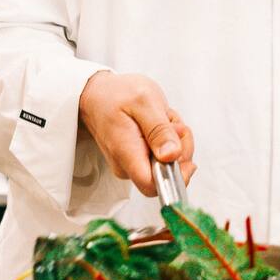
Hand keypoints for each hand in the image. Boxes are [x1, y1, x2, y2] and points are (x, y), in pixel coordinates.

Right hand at [78, 71, 196, 197]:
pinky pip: (163, 155)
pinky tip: (159, 122)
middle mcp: (128, 166)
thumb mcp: (144, 102)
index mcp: (127, 154)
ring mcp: (132, 163)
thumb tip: (172, 155)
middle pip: (167, 174)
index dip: (176, 175)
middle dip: (180, 147)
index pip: (153, 186)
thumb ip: (159, 130)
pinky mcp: (138, 158)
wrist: (97, 93)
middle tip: (171, 123)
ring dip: (175, 139)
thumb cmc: (117, 94)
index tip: (181, 150)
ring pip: (169, 163)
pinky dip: (169, 137)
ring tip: (162, 117)